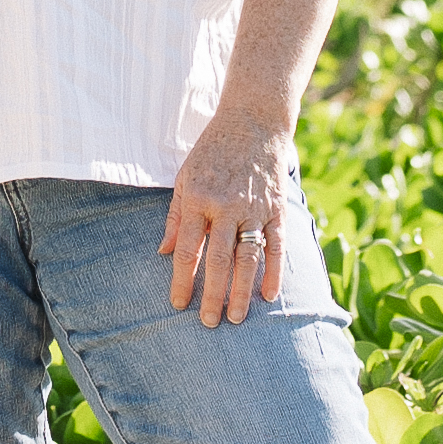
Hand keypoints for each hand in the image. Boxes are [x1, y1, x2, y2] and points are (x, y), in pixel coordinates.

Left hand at [161, 104, 298, 327]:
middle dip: (213, 294)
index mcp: (198, 199)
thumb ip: (176, 216)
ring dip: (243, 290)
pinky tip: (270, 295)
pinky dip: (275, 271)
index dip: (182, 280)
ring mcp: (254, 208)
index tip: (179, 305)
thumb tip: (165, 252)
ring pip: (248, 257)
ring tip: (237, 318)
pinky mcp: (277, 207)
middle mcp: (226, 206)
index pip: (189, 249)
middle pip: (219, 259)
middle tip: (209, 323)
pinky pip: (277, 245)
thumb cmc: (212, 150)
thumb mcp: (185, 177)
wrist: (253, 120)